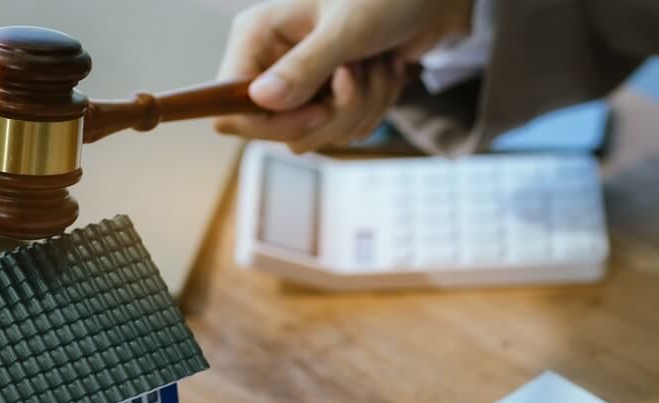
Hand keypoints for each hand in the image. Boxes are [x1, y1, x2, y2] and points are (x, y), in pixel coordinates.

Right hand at [214, 0, 473, 151]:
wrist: (429, 0)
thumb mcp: (347, 29)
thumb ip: (305, 66)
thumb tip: (260, 100)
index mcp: (257, 36)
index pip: (228, 106)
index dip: (270, 124)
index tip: (319, 111)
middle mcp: (272, 62)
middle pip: (280, 131)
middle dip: (334, 111)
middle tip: (360, 73)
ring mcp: (302, 82)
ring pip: (317, 133)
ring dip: (362, 106)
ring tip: (379, 64)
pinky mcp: (329, 96)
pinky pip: (343, 130)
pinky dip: (374, 107)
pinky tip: (386, 72)